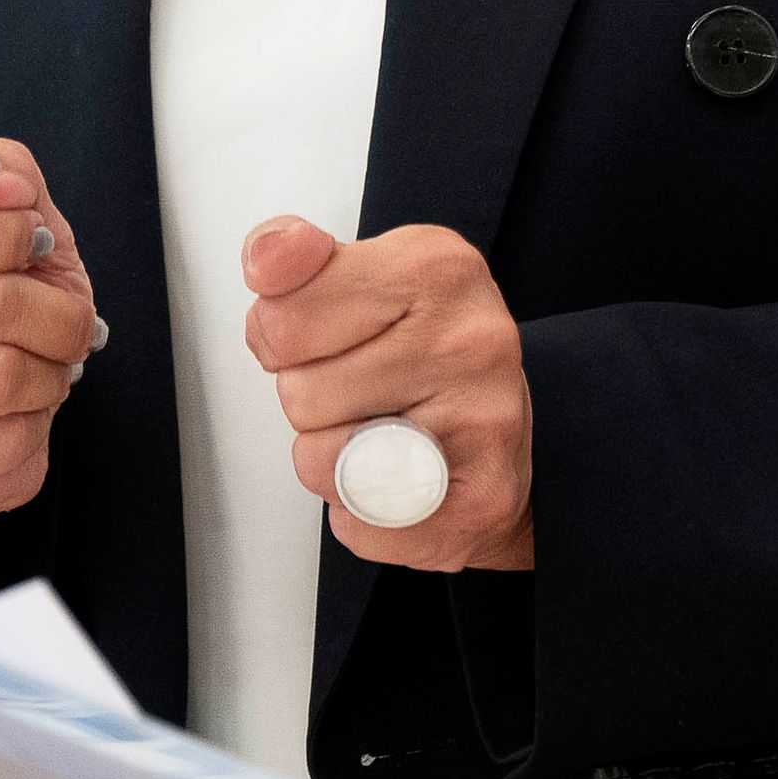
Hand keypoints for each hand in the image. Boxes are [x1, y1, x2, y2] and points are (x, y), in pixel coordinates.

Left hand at [243, 217, 533, 571]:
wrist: (511, 428)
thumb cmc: (428, 349)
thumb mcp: (366, 276)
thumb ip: (297, 265)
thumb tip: (266, 258)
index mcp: (436, 266)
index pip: (284, 318)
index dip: (281, 337)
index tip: (316, 335)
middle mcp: (471, 339)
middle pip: (298, 393)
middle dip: (310, 396)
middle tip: (362, 388)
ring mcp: (482, 423)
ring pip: (319, 463)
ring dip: (329, 459)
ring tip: (377, 432)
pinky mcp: (481, 503)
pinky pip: (357, 520)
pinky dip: (359, 511)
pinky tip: (395, 477)